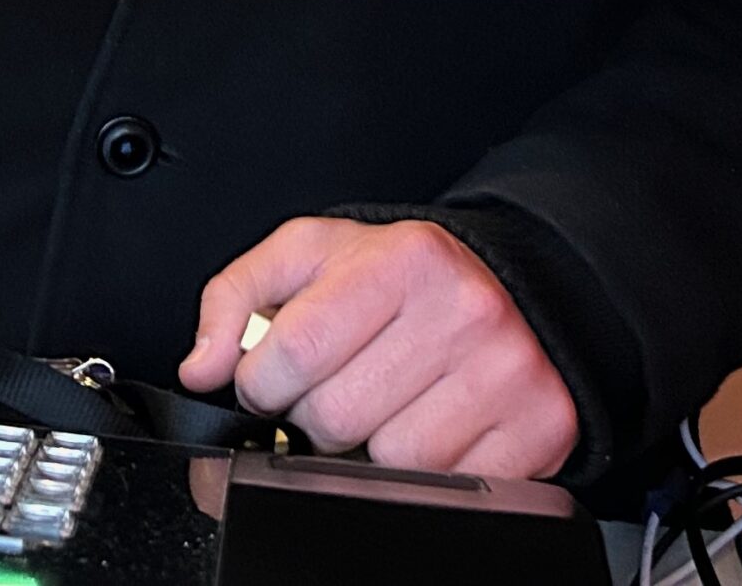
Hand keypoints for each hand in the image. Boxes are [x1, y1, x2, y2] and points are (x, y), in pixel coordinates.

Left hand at [177, 217, 577, 479]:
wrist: (509, 286)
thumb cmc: (402, 276)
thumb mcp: (313, 255)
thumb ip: (238, 295)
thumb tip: (202, 365)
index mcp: (404, 259)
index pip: (294, 352)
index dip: (265, 379)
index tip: (276, 376)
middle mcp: (464, 309)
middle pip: (336, 417)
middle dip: (317, 416)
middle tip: (342, 385)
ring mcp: (507, 372)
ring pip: (389, 461)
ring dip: (370, 449)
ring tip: (388, 403)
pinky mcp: (540, 426)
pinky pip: (448, 487)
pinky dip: (428, 472)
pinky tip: (432, 425)